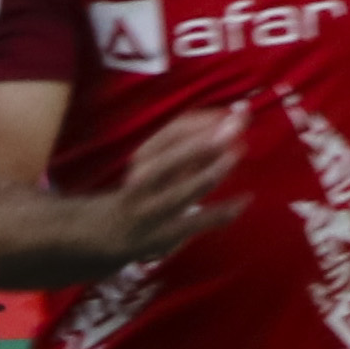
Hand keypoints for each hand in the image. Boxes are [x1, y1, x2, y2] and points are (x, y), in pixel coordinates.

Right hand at [60, 107, 246, 264]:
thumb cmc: (144, 192)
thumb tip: (227, 124)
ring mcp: (151, 211)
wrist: (106, 234)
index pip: (170, 132)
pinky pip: (195, 224)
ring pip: (183, 190)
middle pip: (174, 157)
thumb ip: (187, 149)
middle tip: (239, 122)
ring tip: (239, 152)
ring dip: (213, 169)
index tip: (230, 111)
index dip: (202, 120)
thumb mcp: (156, 166)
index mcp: (142, 159)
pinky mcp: (163, 237)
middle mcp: (142, 182)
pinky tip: (244, 200)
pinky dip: (221, 213)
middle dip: (207, 138)